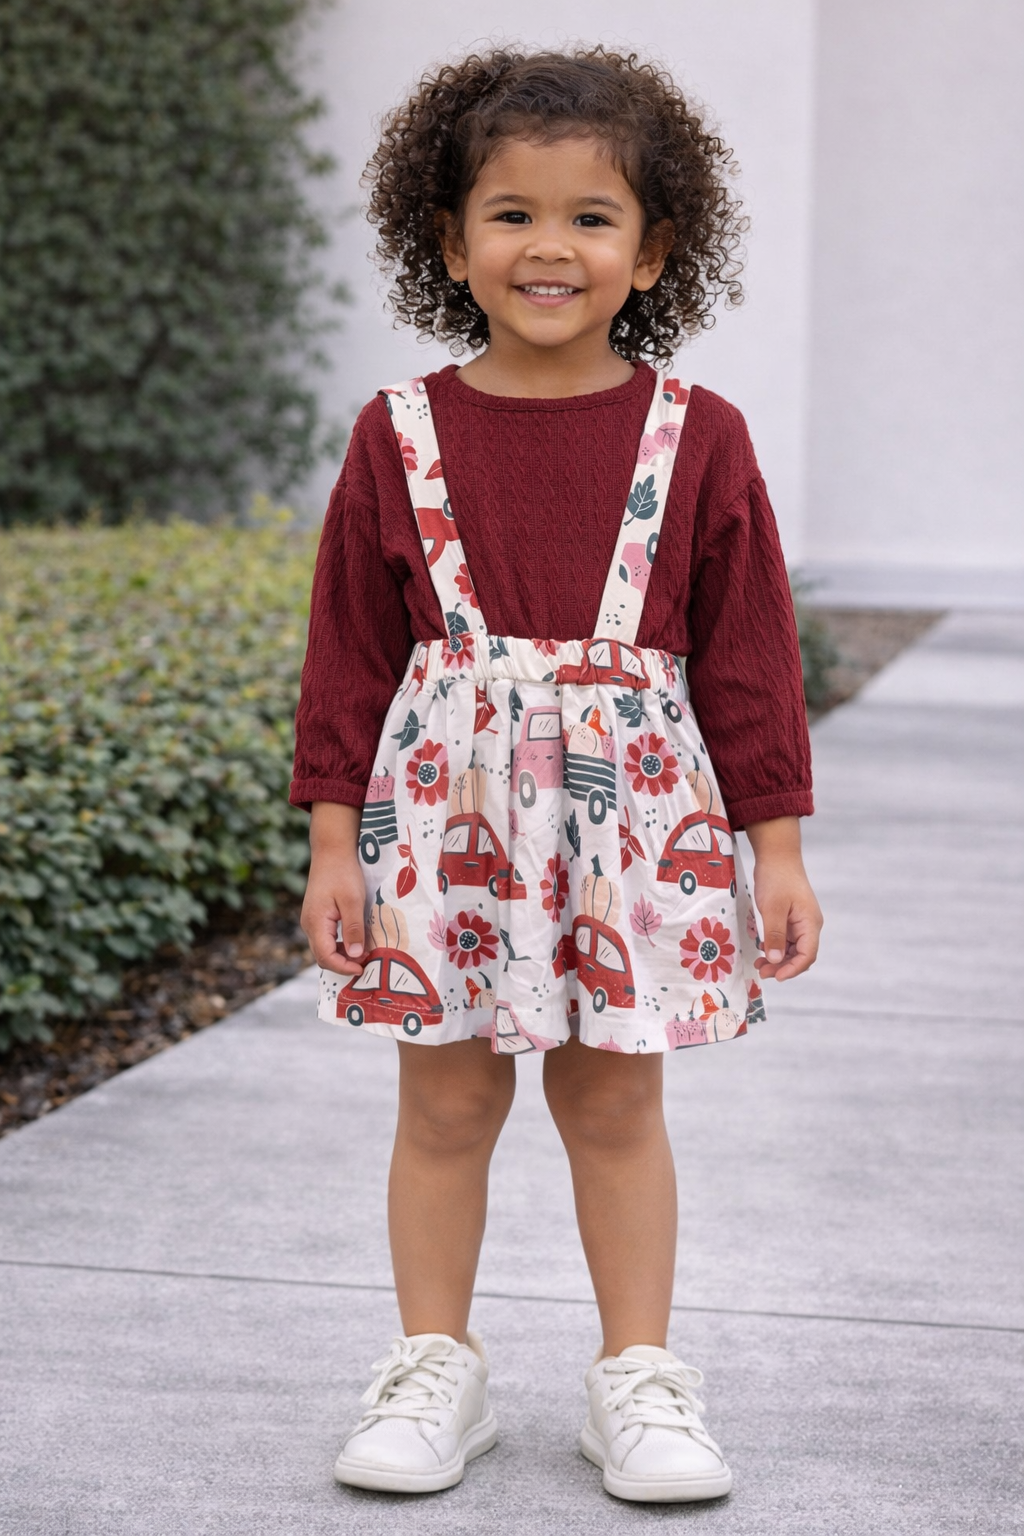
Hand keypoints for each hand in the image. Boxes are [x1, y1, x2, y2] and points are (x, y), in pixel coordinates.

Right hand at [300, 803, 366, 975]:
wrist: (332, 851)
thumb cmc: (343, 873)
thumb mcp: (353, 901)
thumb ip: (353, 929)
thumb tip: (356, 955)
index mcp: (315, 922)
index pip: (326, 957)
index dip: (344, 967)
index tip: (363, 968)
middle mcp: (309, 925)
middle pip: (323, 956)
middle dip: (344, 964)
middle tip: (366, 963)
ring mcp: (311, 921)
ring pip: (324, 948)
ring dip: (342, 955)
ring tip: (364, 953)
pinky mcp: (317, 916)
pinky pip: (326, 939)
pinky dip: (340, 945)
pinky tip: (356, 941)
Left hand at [744, 816, 822, 981]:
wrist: (777, 855)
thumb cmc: (776, 879)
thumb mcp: (772, 908)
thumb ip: (775, 935)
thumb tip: (776, 961)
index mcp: (810, 923)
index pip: (808, 955)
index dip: (793, 969)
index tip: (776, 976)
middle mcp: (809, 925)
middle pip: (801, 955)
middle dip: (783, 967)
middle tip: (762, 971)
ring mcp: (800, 922)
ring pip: (793, 949)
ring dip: (778, 959)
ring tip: (760, 964)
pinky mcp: (791, 918)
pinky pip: (786, 939)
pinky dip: (775, 947)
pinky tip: (762, 950)